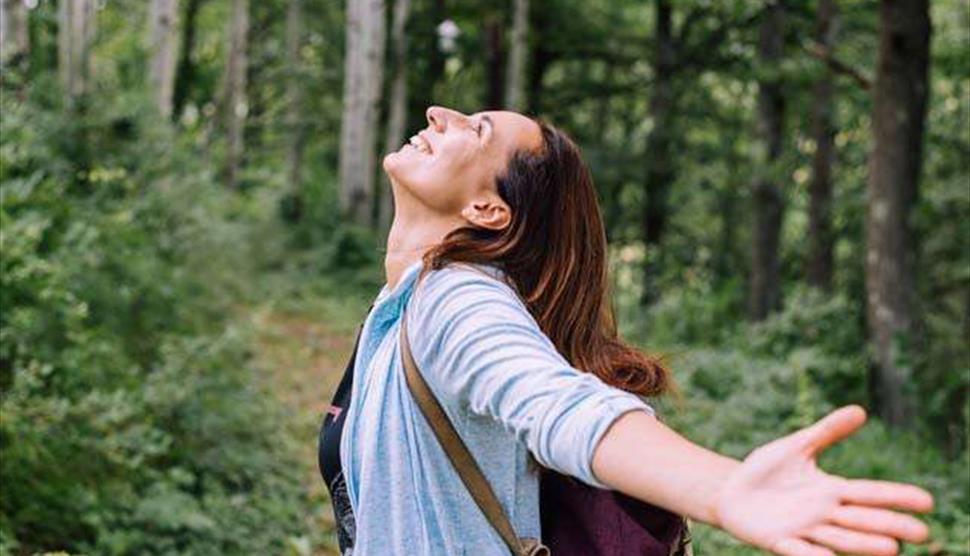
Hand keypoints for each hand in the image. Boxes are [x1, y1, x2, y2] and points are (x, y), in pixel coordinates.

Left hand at [713, 405, 933, 555]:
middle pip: (862, 520)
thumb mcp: (796, 446)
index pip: (870, 493)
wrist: (730, 491)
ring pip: (839, 539)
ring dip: (863, 544)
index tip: (927, 501)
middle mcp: (823, 514)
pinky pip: (798, 551)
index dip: (896, 497)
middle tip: (922, 533)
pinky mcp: (779, 542)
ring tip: (892, 549)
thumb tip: (861, 410)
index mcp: (831, 490)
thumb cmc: (766, 470)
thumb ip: (827, 431)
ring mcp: (803, 530)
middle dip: (890, 525)